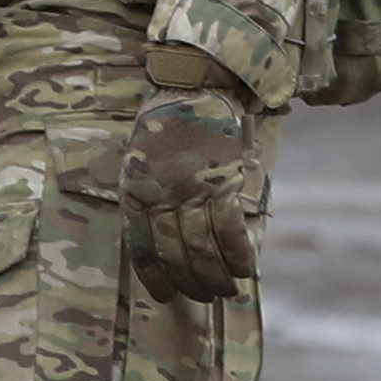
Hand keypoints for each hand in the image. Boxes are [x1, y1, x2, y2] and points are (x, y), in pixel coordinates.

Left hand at [123, 53, 268, 300]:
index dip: (154, 275)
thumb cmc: (168, 121)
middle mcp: (159, 195)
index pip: (140, 246)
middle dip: (190, 282)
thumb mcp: (141, 158)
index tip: (164, 296)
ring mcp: (190, 190)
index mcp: (134, 190)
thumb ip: (150, 194)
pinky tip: (247, 270)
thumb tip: (168, 232)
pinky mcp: (221, 182)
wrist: (195, 84)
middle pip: (174, 253)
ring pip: (202, 247)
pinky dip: (239, 254)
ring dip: (216, 275)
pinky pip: (230, 230)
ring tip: (226, 290)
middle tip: (205, 296)